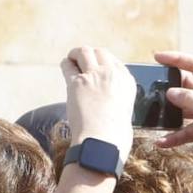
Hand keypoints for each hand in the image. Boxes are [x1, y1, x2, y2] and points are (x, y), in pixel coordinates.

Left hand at [60, 47, 134, 161]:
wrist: (103, 140)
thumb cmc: (114, 134)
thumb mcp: (124, 112)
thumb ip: (117, 101)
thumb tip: (107, 103)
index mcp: (127, 81)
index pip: (115, 62)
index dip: (104, 63)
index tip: (97, 68)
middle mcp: (112, 74)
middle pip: (101, 53)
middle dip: (91, 55)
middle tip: (82, 61)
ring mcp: (94, 76)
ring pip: (85, 52)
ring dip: (76, 54)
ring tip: (72, 58)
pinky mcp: (77, 83)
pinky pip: (69, 66)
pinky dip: (66, 64)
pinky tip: (65, 65)